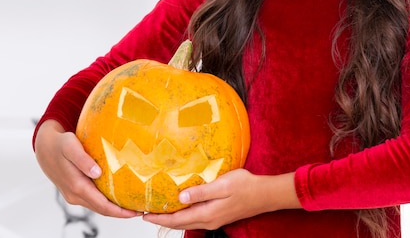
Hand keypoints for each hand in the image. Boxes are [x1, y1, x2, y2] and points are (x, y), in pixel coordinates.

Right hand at [34, 120, 139, 217]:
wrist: (45, 147)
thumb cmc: (60, 144)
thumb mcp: (71, 146)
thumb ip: (83, 160)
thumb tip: (96, 173)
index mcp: (76, 186)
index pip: (102, 205)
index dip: (119, 211)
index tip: (136, 211)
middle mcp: (74, 194)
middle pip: (102, 210)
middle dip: (121, 213)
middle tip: (141, 210)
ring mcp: (74, 194)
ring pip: (97, 206)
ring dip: (114, 209)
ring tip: (133, 204)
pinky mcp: (75, 191)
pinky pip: (93, 200)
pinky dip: (106, 202)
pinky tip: (117, 196)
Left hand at [143, 169, 299, 230]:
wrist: (265, 194)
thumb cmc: (245, 186)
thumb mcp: (222, 185)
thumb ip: (201, 192)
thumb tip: (180, 198)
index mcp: (207, 213)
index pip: (178, 219)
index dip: (160, 218)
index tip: (145, 215)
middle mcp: (209, 220)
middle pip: (180, 223)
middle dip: (163, 219)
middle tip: (147, 214)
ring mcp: (215, 219)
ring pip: (188, 221)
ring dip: (173, 218)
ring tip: (160, 210)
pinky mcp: (219, 215)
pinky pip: (196, 217)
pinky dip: (184, 215)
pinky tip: (182, 206)